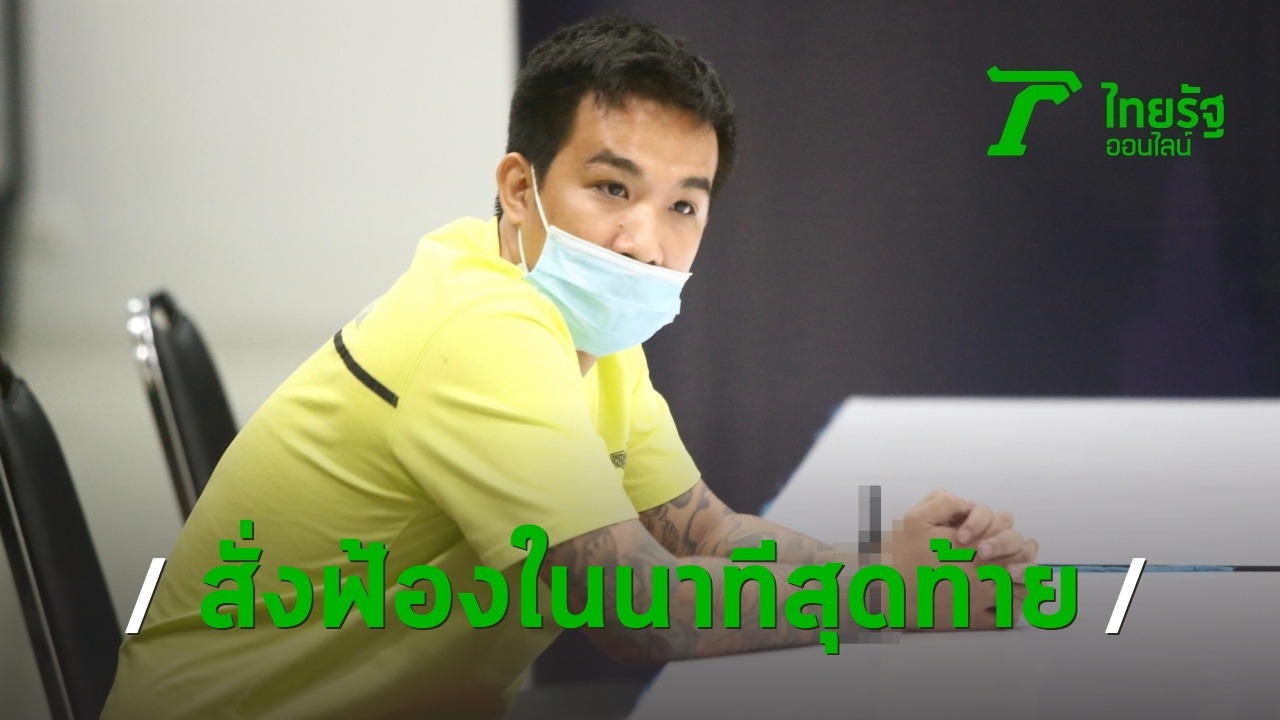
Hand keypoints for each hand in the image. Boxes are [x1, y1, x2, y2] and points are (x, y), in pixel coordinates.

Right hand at [882, 487, 1038, 629]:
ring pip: (1020, 589)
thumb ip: (943, 502)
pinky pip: (1007, 617)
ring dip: (1027, 580)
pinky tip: (1012, 600)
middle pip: (1019, 557)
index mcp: (967, 544)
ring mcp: (977, 597)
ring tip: (1027, 575)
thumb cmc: (900, 557)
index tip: (1003, 527)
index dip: (1007, 525)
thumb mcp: (914, 519)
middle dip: (1026, 551)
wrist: (887, 595)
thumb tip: (968, 503)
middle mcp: (976, 570)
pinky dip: (1015, 608)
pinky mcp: (973, 620)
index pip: (1003, 528)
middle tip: (1028, 549)